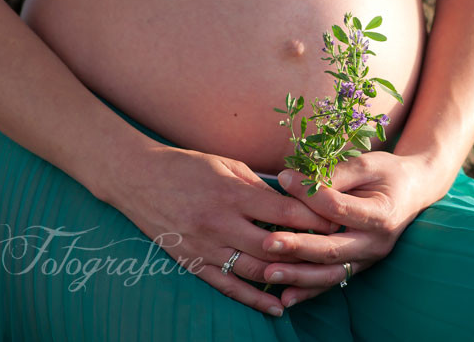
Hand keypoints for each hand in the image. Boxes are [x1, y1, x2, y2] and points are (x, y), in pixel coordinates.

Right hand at [104, 145, 340, 316]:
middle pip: (274, 244)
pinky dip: (254, 299)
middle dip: (307, 250)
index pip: (283, 211)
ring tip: (314, 281)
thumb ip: (259, 186)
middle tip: (334, 254)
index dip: (314, 218)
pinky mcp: (193, 262)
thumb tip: (294, 200)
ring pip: (255, 270)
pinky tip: (277, 307)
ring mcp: (205, 246)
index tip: (336, 222)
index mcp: (231, 193)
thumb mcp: (226, 165)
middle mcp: (219, 223)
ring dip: (287, 277)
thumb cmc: (186, 166)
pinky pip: (228, 286)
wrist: (137, 179)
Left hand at [259, 151, 445, 307]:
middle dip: (297, 247)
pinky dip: (308, 291)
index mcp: (381, 214)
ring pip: (330, 273)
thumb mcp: (368, 164)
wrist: (414, 192)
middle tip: (266, 243)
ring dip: (298, 276)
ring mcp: (367, 259)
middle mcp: (376, 243)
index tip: (283, 177)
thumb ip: (336, 173)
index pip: (339, 208)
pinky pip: (332, 281)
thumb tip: (295, 180)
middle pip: (332, 249)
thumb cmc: (388, 173)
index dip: (310, 194)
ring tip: (269, 273)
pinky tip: (285, 297)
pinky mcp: (358, 267)